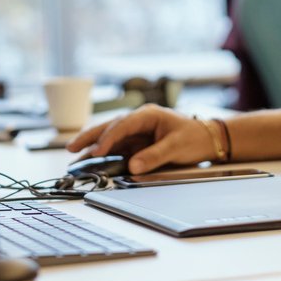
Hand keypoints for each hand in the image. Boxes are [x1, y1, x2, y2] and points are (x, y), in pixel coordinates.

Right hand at [65, 105, 215, 173]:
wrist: (209, 140)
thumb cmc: (195, 138)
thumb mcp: (177, 147)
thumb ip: (154, 155)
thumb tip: (133, 166)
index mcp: (148, 115)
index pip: (123, 124)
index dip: (109, 138)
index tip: (98, 151)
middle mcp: (139, 121)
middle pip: (110, 127)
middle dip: (91, 137)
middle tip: (71, 147)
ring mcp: (137, 132)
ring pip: (110, 138)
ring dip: (93, 146)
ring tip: (74, 156)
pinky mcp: (138, 144)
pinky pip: (117, 148)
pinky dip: (104, 154)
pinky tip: (91, 161)